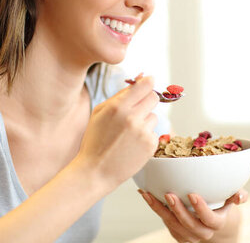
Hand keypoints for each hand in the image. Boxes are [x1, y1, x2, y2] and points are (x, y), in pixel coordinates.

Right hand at [76, 74, 158, 189]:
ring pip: (154, 116)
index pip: (145, 85)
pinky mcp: (150, 145)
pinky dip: (146, 136)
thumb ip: (120, 95)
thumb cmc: (96, 140)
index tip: (148, 83)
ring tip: (129, 133)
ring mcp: (143, 132)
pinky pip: (154, 132)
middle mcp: (132, 118)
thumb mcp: (100, 112)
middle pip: (153, 98)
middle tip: (137, 110)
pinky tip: (132, 144)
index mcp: (118, 107)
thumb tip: (141, 79)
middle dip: (147, 101)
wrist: (95, 171)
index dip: (148, 83)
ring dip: (145, 121)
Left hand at [138, 189, 247, 242]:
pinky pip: (165, 222)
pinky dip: (155, 208)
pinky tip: (146, 193)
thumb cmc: (222, 202)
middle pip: (189, 225)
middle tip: (169, 194)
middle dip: (178, 210)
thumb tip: (240, 196)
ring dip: (159, 210)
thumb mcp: (231, 198)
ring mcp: (188, 235)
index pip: (209, 219)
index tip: (192, 194)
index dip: (201, 209)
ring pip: (173, 225)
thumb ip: (238, 195)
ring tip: (148, 194)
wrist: (213, 219)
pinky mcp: (176, 232)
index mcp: (216, 223)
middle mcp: (202, 232)